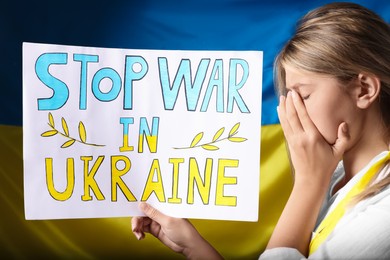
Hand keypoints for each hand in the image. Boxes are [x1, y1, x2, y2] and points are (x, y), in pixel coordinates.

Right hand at [131, 202, 222, 258]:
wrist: (187, 245)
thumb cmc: (183, 231)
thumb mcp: (168, 221)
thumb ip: (154, 214)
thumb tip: (142, 205)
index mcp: (164, 207)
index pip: (150, 202)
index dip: (140, 205)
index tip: (132, 208)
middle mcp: (159, 213)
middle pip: (143, 213)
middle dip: (137, 219)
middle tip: (135, 226)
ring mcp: (157, 221)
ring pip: (141, 221)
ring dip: (137, 227)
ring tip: (138, 234)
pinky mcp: (155, 230)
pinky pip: (143, 229)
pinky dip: (139, 232)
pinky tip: (140, 236)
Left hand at [267, 90, 350, 253]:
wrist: (311, 180)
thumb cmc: (326, 165)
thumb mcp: (338, 152)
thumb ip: (343, 137)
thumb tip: (344, 124)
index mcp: (313, 137)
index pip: (304, 116)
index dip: (298, 104)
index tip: (294, 93)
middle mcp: (301, 138)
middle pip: (292, 116)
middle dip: (289, 103)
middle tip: (287, 91)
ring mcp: (294, 141)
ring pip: (286, 121)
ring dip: (283, 109)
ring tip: (281, 98)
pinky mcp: (290, 144)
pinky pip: (284, 128)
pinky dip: (282, 118)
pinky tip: (280, 111)